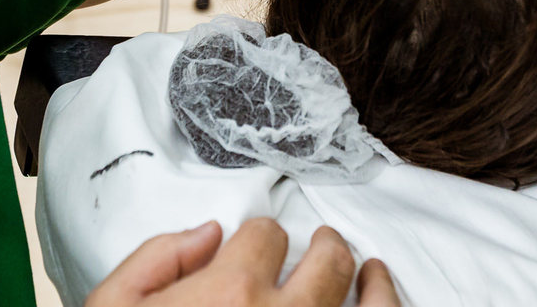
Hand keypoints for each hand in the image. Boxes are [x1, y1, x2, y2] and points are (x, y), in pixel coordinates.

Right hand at [84, 219, 399, 306]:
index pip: (265, 236)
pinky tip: (380, 297)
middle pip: (327, 260)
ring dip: (371, 280)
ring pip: (369, 304)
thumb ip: (157, 259)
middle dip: (325, 246)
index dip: (259, 238)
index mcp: (230, 292)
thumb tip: (208, 235)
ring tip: (369, 270)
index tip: (258, 247)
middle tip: (324, 245)